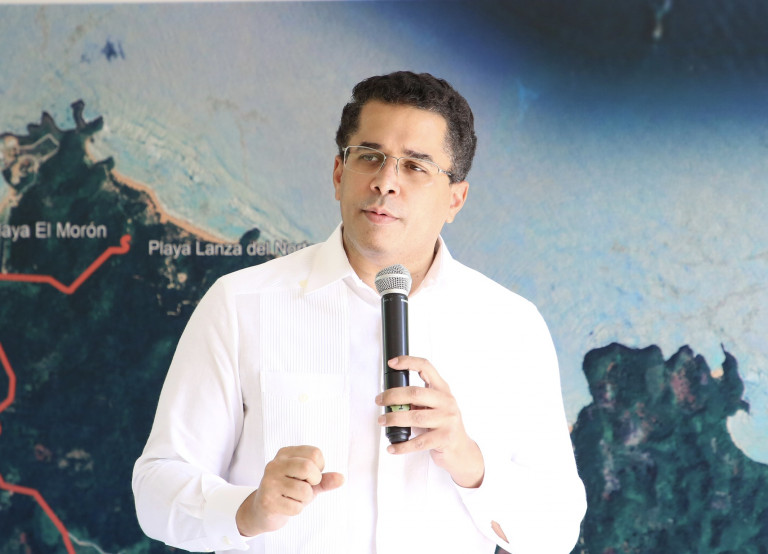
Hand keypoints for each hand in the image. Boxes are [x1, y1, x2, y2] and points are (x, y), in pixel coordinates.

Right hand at [236, 445, 344, 535]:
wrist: (261, 512)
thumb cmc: (288, 492)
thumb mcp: (309, 483)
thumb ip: (325, 480)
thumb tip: (342, 478)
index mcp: (285, 453)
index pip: (315, 453)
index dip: (319, 468)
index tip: (309, 476)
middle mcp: (275, 464)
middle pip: (308, 467)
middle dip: (314, 481)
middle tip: (305, 486)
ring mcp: (269, 482)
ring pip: (304, 491)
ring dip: (305, 499)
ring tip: (293, 498)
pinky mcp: (267, 500)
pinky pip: (296, 507)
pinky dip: (296, 510)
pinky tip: (285, 506)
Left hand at [375, 356, 484, 488]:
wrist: (461, 449)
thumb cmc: (443, 425)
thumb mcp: (434, 407)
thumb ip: (418, 400)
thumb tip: (392, 399)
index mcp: (442, 389)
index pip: (426, 368)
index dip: (408, 362)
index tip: (392, 363)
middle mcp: (446, 402)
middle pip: (415, 393)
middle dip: (393, 396)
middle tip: (379, 400)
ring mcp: (447, 420)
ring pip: (415, 417)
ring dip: (394, 418)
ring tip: (382, 420)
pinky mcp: (444, 438)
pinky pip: (418, 442)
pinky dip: (402, 445)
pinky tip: (392, 447)